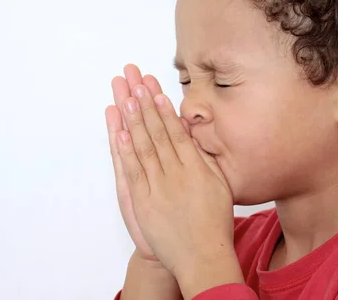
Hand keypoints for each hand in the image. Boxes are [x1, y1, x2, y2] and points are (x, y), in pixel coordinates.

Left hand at [115, 71, 237, 280]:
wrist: (201, 257)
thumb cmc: (212, 222)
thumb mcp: (218, 186)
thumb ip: (205, 159)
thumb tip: (192, 135)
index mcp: (196, 167)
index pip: (176, 130)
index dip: (163, 108)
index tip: (153, 88)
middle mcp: (177, 172)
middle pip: (157, 131)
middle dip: (144, 103)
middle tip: (134, 79)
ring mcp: (158, 186)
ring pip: (143, 146)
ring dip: (133, 119)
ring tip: (124, 95)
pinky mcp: (144, 201)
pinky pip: (134, 170)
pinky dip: (125, 150)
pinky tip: (119, 131)